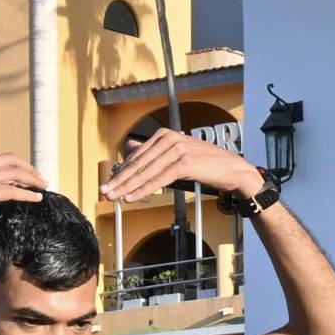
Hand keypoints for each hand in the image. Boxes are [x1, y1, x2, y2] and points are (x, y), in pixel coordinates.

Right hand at [0, 152, 44, 233]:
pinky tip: (36, 198)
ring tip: (42, 186)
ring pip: (15, 174)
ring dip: (32, 179)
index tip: (19, 172)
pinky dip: (26, 194)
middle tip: (37, 177)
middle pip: (11, 161)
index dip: (11, 164)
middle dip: (27, 167)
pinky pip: (10, 192)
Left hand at [101, 128, 263, 204]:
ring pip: (146, 172)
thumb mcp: (174, 157)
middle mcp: (170, 138)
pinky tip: (131, 197)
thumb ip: (152, 153)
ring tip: (113, 198)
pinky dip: (143, 189)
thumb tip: (130, 147)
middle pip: (138, 163)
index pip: (137, 157)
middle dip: (119, 180)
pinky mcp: (185, 162)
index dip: (121, 173)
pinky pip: (159, 179)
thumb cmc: (203, 166)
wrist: (230, 170)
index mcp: (165, 136)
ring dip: (127, 186)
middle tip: (103, 192)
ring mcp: (177, 149)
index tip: (107, 185)